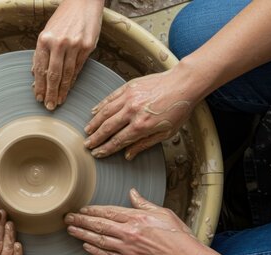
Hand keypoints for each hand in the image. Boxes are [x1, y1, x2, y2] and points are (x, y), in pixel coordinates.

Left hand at [32, 0, 104, 109]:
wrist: (83, 2)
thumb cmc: (64, 17)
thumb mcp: (47, 31)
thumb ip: (42, 52)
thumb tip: (35, 73)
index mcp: (44, 39)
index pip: (40, 68)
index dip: (39, 86)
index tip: (38, 97)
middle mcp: (58, 43)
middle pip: (53, 75)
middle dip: (50, 93)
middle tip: (49, 106)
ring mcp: (74, 45)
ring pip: (67, 74)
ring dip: (62, 91)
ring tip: (59, 101)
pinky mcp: (87, 47)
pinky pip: (78, 68)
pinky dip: (73, 80)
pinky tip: (69, 88)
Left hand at [64, 188, 206, 254]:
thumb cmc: (178, 236)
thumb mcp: (162, 213)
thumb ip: (143, 203)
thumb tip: (132, 193)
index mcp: (136, 219)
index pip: (108, 211)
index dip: (92, 210)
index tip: (81, 209)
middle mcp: (128, 234)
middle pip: (99, 225)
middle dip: (80, 221)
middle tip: (67, 218)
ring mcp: (127, 250)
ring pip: (99, 240)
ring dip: (83, 234)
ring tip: (71, 230)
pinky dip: (95, 250)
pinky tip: (86, 245)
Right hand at [84, 68, 200, 159]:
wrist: (184, 84)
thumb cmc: (178, 109)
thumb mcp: (166, 133)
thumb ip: (145, 144)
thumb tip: (129, 155)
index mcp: (141, 126)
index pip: (117, 141)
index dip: (105, 149)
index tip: (97, 153)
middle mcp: (132, 112)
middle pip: (107, 128)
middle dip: (95, 138)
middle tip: (87, 145)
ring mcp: (129, 98)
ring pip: (105, 113)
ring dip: (94, 123)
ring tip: (87, 131)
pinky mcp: (128, 87)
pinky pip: (110, 98)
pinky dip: (100, 106)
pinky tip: (94, 112)